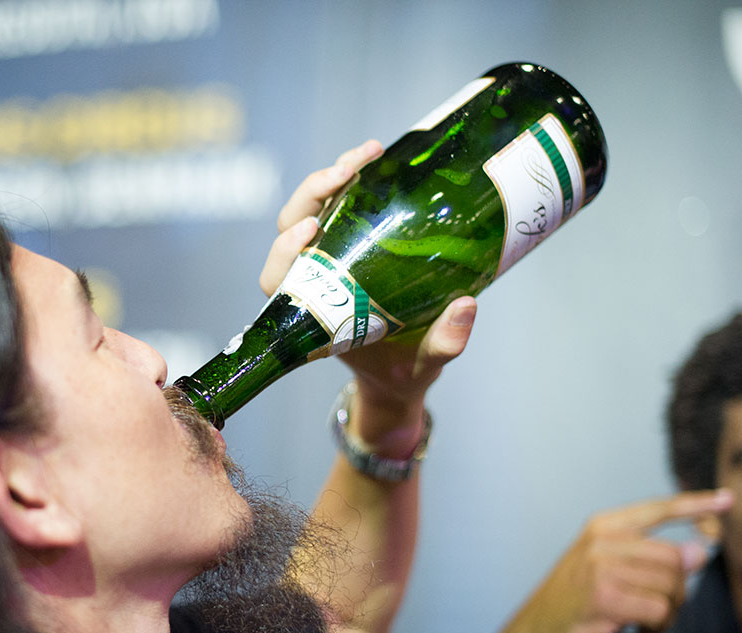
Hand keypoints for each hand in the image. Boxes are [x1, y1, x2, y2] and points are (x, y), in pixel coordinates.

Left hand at [261, 140, 476, 453]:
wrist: (401, 369)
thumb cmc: (402, 369)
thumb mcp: (425, 363)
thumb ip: (443, 343)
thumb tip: (466, 307)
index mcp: (311, 313)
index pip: (277, 277)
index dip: (284, 251)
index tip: (309, 232)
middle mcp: (312, 279)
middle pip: (290, 227)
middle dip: (311, 194)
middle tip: (346, 172)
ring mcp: (327, 255)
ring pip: (311, 207)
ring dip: (333, 176)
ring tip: (370, 152)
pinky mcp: (349, 239)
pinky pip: (339, 203)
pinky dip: (354, 177)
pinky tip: (379, 158)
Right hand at [494, 489, 733, 632]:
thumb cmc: (575, 604)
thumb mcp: (609, 572)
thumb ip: (651, 559)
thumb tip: (700, 551)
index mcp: (602, 527)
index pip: (657, 509)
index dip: (695, 505)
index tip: (726, 500)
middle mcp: (601, 540)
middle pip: (675, 559)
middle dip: (677, 591)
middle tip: (656, 612)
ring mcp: (600, 567)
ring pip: (671, 587)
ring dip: (668, 614)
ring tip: (643, 624)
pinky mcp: (604, 597)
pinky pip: (660, 611)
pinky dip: (658, 629)